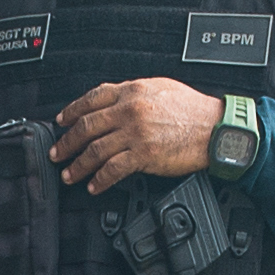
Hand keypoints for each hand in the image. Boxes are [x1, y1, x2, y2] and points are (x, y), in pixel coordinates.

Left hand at [50, 78, 220, 193]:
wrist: (217, 129)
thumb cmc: (195, 110)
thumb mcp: (161, 88)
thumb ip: (134, 94)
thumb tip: (114, 103)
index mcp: (132, 91)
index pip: (92, 98)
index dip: (72, 111)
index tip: (62, 121)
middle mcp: (130, 110)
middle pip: (87, 126)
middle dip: (67, 142)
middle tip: (57, 153)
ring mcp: (136, 133)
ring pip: (95, 150)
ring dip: (78, 165)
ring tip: (69, 174)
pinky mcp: (144, 154)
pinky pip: (113, 169)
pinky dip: (100, 180)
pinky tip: (94, 186)